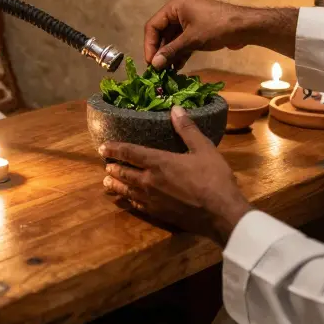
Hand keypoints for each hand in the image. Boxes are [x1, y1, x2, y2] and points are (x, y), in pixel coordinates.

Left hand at [100, 106, 250, 244]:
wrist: (220, 213)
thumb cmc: (213, 178)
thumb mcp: (204, 148)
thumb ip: (187, 129)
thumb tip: (175, 108)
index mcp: (159, 162)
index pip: (130, 152)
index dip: (115, 148)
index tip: (103, 147)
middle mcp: (150, 181)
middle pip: (125, 173)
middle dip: (114, 167)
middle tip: (105, 165)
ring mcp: (153, 200)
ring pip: (128, 191)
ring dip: (116, 185)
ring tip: (107, 182)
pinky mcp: (159, 214)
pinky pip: (138, 206)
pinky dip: (129, 201)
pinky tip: (128, 201)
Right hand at [144, 0, 296, 69]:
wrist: (244, 27)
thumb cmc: (217, 27)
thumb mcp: (191, 40)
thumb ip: (171, 51)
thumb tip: (154, 65)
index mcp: (174, 6)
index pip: (153, 26)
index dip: (149, 45)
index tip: (150, 63)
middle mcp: (178, 11)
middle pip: (161, 33)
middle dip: (160, 52)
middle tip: (157, 70)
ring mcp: (188, 20)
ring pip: (172, 39)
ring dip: (169, 54)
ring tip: (166, 72)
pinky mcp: (196, 29)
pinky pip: (182, 42)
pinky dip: (179, 53)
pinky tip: (177, 67)